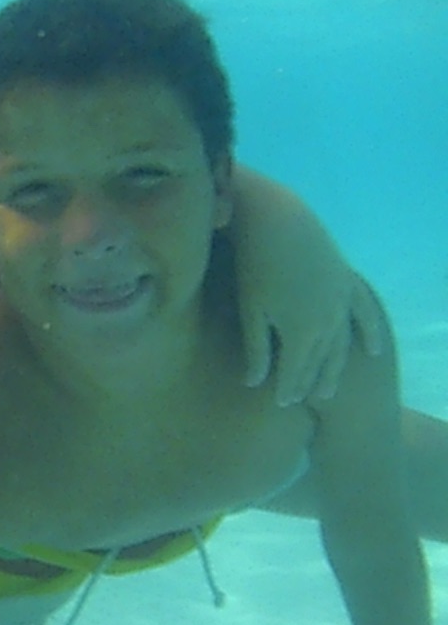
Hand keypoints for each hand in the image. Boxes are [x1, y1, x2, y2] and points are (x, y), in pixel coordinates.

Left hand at [242, 268, 383, 406]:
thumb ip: (256, 348)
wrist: (278, 220)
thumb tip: (255, 382)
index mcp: (302, 332)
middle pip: (321, 362)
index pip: (296, 371)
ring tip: (328, 388)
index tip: (281, 404)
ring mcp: (342, 302)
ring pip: (342, 344)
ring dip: (335, 367)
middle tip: (301, 400)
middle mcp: (329, 322)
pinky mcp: (347, 282)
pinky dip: (369, 332)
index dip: (288, 389)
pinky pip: (364, 314)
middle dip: (310, 382)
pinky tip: (373, 348)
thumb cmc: (254, 266)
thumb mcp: (251, 310)